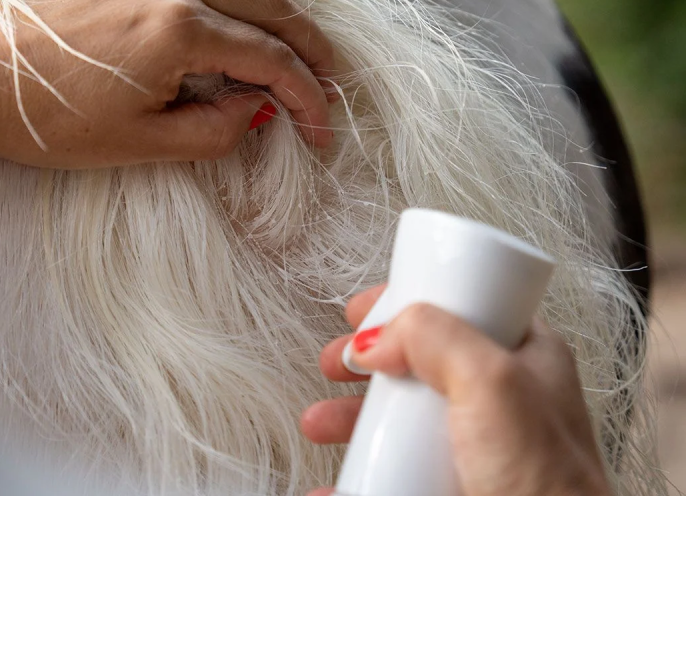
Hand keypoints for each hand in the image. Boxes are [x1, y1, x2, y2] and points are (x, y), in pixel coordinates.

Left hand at [0, 0, 335, 167]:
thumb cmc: (51, 121)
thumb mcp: (143, 144)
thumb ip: (216, 129)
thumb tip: (258, 108)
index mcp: (178, 32)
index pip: (271, 60)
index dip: (308, 96)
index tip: (322, 125)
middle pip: (267, 1)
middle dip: (308, 42)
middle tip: (324, 74)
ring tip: (264, 18)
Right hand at [301, 285, 611, 494]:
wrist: (547, 565)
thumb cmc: (547, 482)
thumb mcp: (492, 380)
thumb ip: (437, 336)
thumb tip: (382, 335)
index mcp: (527, 355)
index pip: (463, 305)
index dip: (410, 302)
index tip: (366, 310)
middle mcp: (504, 397)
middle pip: (421, 362)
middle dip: (368, 363)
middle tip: (338, 364)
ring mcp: (480, 446)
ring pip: (403, 419)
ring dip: (352, 417)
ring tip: (320, 424)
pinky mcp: (459, 489)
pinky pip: (397, 472)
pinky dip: (358, 474)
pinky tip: (335, 486)